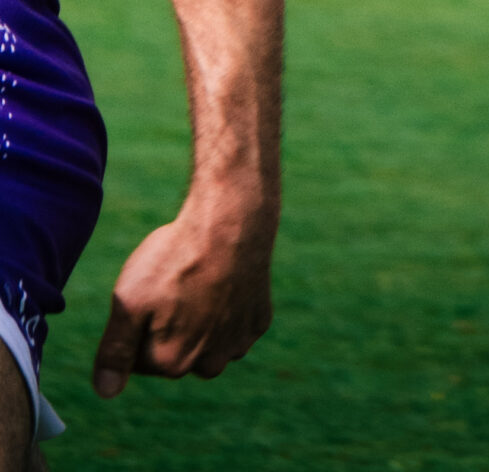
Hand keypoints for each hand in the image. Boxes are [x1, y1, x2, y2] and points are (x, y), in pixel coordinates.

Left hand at [92, 198, 274, 395]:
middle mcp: (209, 364)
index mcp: (172, 363)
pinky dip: (228, 309)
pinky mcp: (258, 322)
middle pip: (176, 354)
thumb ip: (114, 351)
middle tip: (175, 286)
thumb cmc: (176, 257)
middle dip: (169, 328)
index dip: (139, 325)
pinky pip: (234, 326)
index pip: (140, 359)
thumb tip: (105, 391)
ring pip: (207, 344)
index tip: (150, 294)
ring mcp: (238, 343)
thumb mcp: (129, 299)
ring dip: (200, 324)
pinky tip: (224, 281)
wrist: (231, 220)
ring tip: (199, 283)